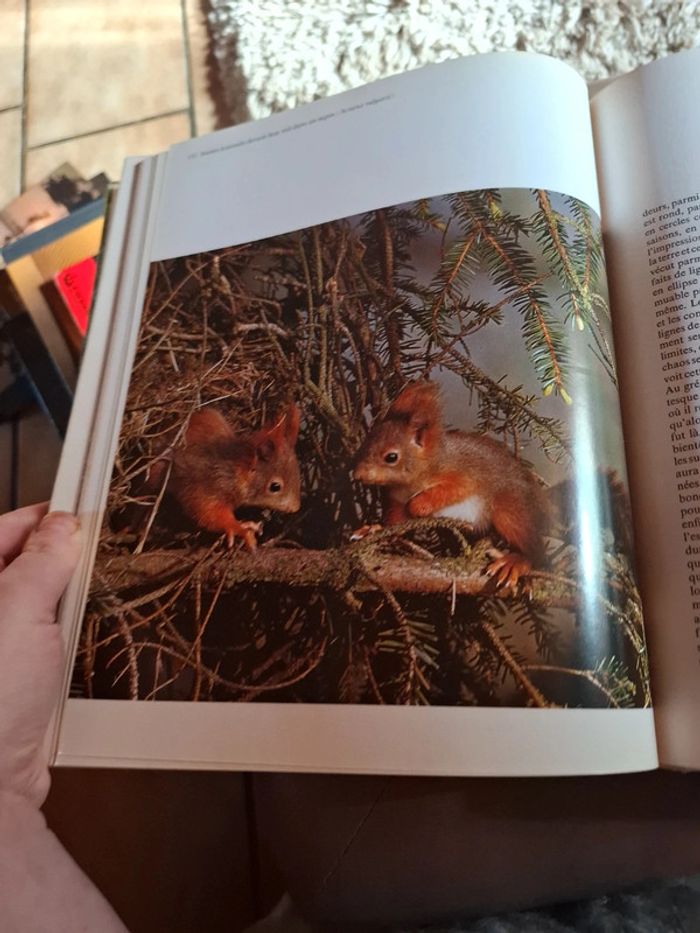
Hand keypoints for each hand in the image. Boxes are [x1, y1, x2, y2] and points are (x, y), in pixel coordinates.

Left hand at [0, 505, 80, 806]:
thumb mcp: (17, 609)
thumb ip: (42, 560)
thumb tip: (62, 525)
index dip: (38, 519)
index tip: (78, 510)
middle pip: (18, 569)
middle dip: (58, 561)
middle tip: (97, 553)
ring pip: (35, 607)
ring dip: (66, 603)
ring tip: (99, 596)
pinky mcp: (10, 680)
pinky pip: (43, 643)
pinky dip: (66, 638)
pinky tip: (86, 638)